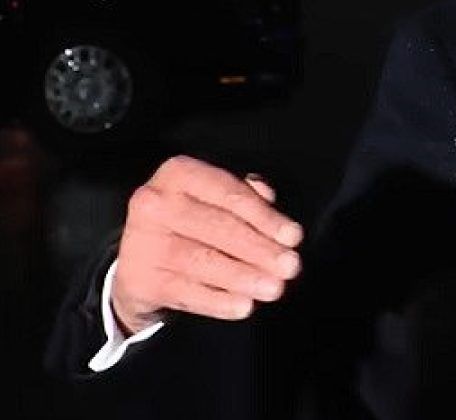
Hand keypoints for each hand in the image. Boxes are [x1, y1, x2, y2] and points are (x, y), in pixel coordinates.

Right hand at [110, 156, 303, 334]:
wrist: (140, 260)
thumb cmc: (192, 222)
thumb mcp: (216, 199)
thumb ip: (246, 195)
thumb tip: (269, 197)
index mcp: (180, 173)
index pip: (229, 194)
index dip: (265, 217)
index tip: (294, 237)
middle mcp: (154, 203)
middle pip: (218, 228)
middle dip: (260, 249)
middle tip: (291, 267)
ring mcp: (141, 241)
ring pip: (202, 261)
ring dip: (244, 277)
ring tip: (274, 288)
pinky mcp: (137, 277)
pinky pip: (185, 292)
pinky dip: (218, 301)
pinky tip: (244, 306)